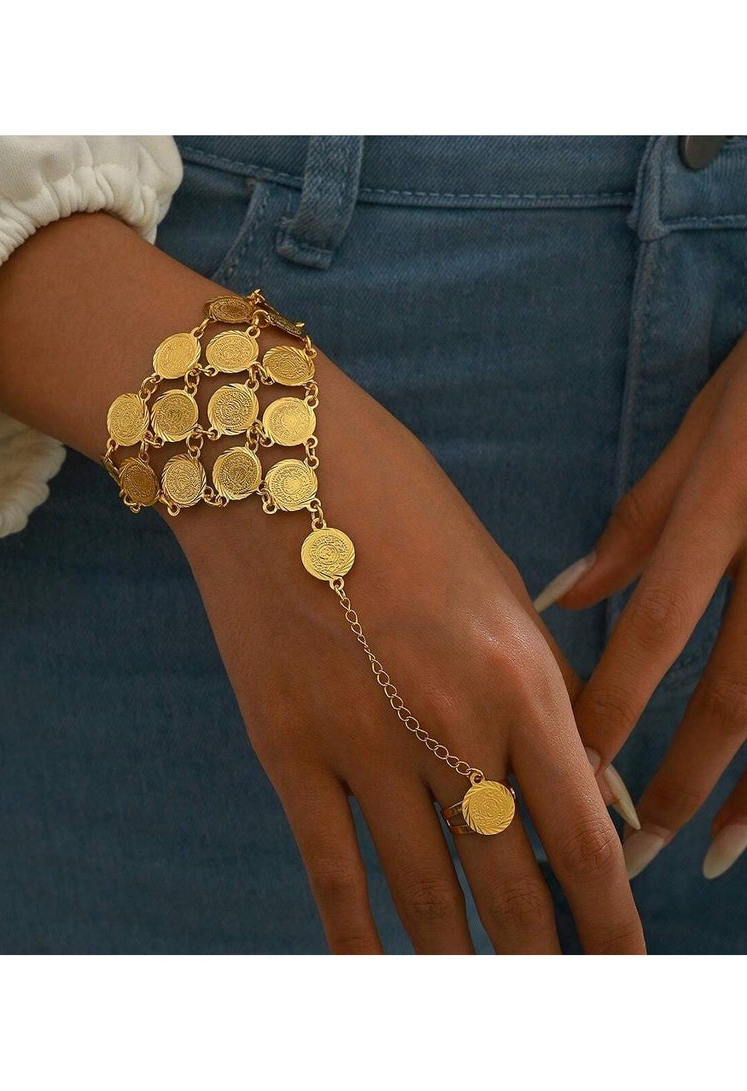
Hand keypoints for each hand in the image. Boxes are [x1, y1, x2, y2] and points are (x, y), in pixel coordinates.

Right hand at [174, 340, 644, 953]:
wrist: (275, 460)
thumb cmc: (405, 508)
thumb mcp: (501, 588)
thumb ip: (546, 693)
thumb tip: (586, 791)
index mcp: (518, 677)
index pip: (581, 837)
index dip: (613, 923)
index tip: (626, 973)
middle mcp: (448, 726)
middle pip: (510, 884)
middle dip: (544, 960)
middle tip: (557, 1003)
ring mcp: (361, 744)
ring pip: (426, 897)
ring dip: (462, 964)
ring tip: (484, 1007)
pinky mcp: (287, 750)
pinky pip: (331, 871)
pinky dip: (358, 941)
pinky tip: (375, 981)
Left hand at [541, 330, 746, 881]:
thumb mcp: (701, 432)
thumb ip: (639, 522)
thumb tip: (563, 597)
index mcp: (724, 510)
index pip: (659, 629)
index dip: (615, 705)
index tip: (572, 771)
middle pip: (732, 694)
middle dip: (678, 779)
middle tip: (629, 854)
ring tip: (705, 856)